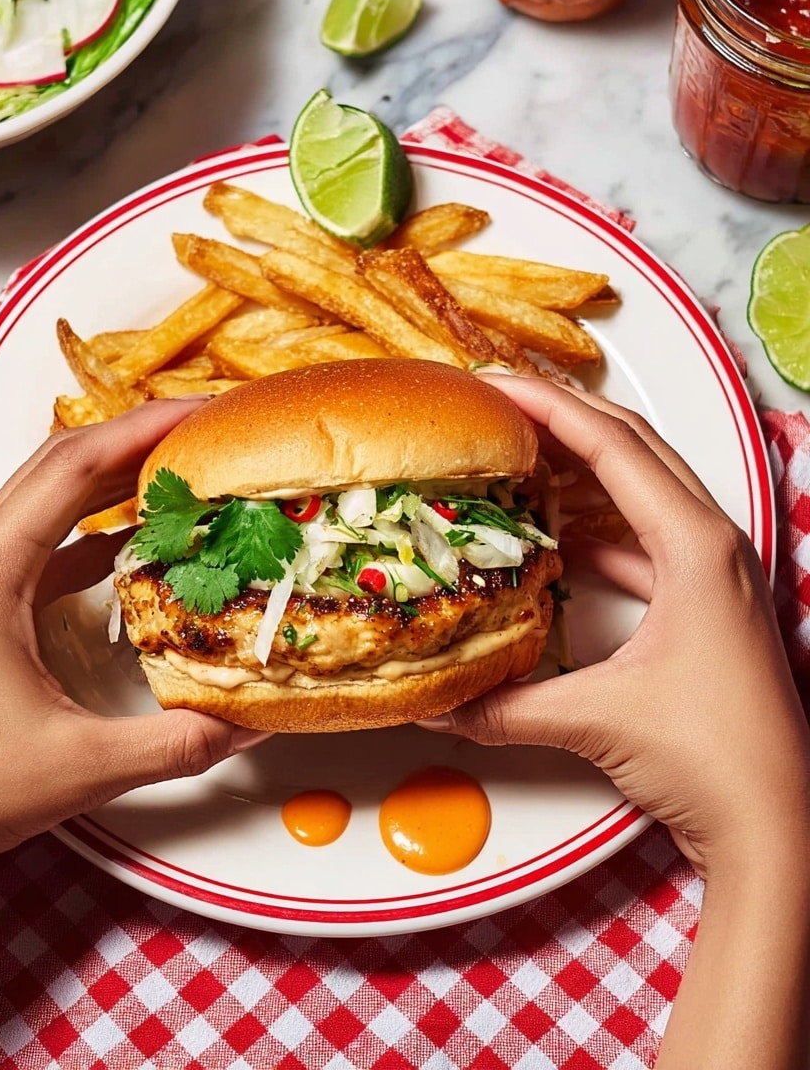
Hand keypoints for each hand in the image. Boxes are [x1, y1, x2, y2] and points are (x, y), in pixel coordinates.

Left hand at [0, 400, 269, 892]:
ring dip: (116, 477)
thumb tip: (252, 718)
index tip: (202, 413)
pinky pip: (46, 543)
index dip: (143, 430)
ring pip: (50, 499)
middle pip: (60, 466)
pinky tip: (143, 536)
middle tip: (207, 428)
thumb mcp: (85, 765)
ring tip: (185, 468)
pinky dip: (97, 528)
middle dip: (136, 438)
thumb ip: (181, 740)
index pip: (73, 469)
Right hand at [419, 376, 809, 876]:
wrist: (779, 827)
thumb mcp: (596, 720)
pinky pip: (642, 537)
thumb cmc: (715, 760)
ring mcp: (714, 572)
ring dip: (582, 463)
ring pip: (642, 486)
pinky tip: (553, 536)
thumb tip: (436, 702)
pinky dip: (595, 525)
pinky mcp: (704, 603)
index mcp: (698, 547)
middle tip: (499, 400)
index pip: (614, 447)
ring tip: (519, 449)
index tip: (493, 385)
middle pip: (634, 447)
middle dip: (564, 415)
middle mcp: (713, 545)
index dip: (548, 408)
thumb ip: (504, 706)